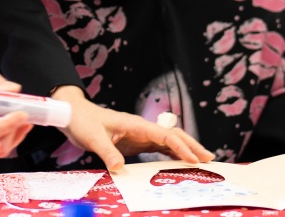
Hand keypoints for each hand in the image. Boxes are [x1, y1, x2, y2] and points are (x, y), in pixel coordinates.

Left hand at [51, 85, 214, 169]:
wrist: (74, 114)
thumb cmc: (84, 122)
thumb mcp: (93, 138)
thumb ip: (107, 153)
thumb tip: (119, 169)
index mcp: (135, 124)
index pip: (163, 136)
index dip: (180, 147)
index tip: (193, 159)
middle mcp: (141, 128)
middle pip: (172, 135)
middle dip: (191, 145)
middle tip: (209, 158)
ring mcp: (139, 134)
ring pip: (168, 141)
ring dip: (185, 149)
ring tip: (202, 161)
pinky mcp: (135, 140)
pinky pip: (158, 147)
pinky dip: (172, 154)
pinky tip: (180, 162)